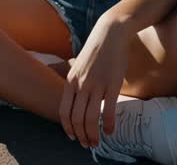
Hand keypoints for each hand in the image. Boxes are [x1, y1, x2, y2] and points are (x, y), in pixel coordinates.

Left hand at [59, 14, 132, 147]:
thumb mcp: (78, 66)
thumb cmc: (96, 51)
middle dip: (81, 135)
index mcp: (71, 81)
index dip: (68, 128)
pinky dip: (108, 125)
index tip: (73, 136)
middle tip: (87, 144)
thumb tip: (76, 100)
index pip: (64, 111)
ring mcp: (96, 85)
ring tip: (97, 141)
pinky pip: (108, 111)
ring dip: (93, 135)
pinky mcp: (112, 84)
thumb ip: (76, 83)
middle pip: (77, 119)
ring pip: (91, 118)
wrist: (110, 33)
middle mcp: (81, 85)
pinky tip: (110, 131)